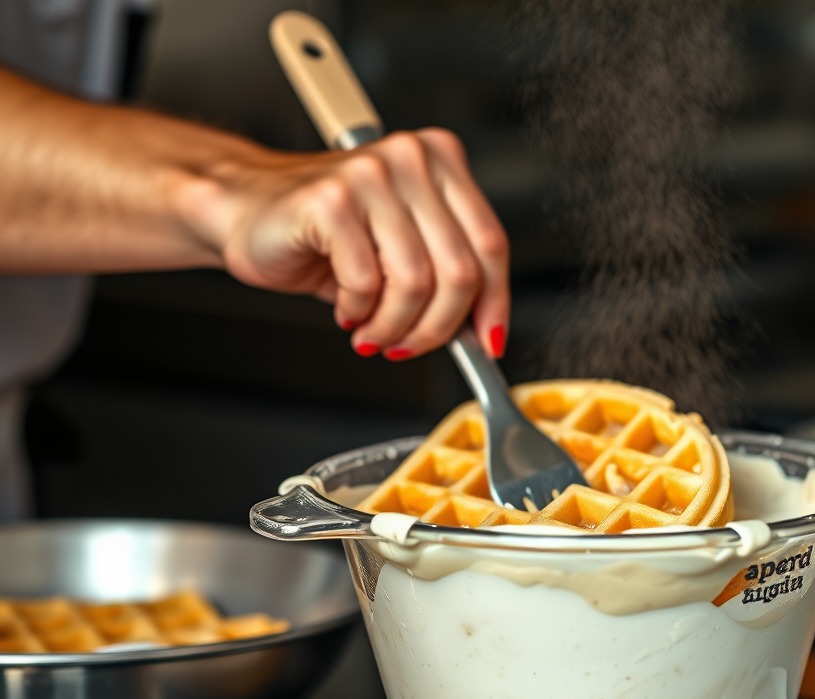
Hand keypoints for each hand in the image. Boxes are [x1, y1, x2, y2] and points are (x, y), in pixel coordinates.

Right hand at [211, 128, 509, 359]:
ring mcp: (371, 174)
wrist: (244, 211)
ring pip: (415, 284)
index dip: (494, 305)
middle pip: (459, 272)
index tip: (487, 343)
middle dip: (437, 329)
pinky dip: (357, 311)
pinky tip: (345, 307)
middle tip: (409, 346)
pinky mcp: (331, 199)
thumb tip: (483, 332)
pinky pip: (366, 283)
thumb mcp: (401, 249)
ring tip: (371, 332)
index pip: (490, 245)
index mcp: (441, 161)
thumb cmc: (324, 235)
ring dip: (393, 328)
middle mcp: (412, 159)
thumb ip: (446, 275)